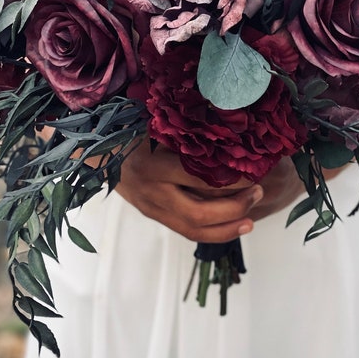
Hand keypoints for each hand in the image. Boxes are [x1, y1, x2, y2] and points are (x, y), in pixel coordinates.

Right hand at [117, 138, 263, 243]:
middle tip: (258, 192)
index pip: (199, 179)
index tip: (254, 170)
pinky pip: (186, 231)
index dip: (230, 180)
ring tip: (252, 219)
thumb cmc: (133, 130)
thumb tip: (228, 124)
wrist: (100, 151)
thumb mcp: (156, 125)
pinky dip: (213, 233)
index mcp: (153, 165)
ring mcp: (151, 208)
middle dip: (234, 208)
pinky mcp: (153, 215)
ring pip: (193, 230)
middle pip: (199, 213)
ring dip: (227, 228)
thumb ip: (185, 131)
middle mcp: (152, 191)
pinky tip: (234, 225)